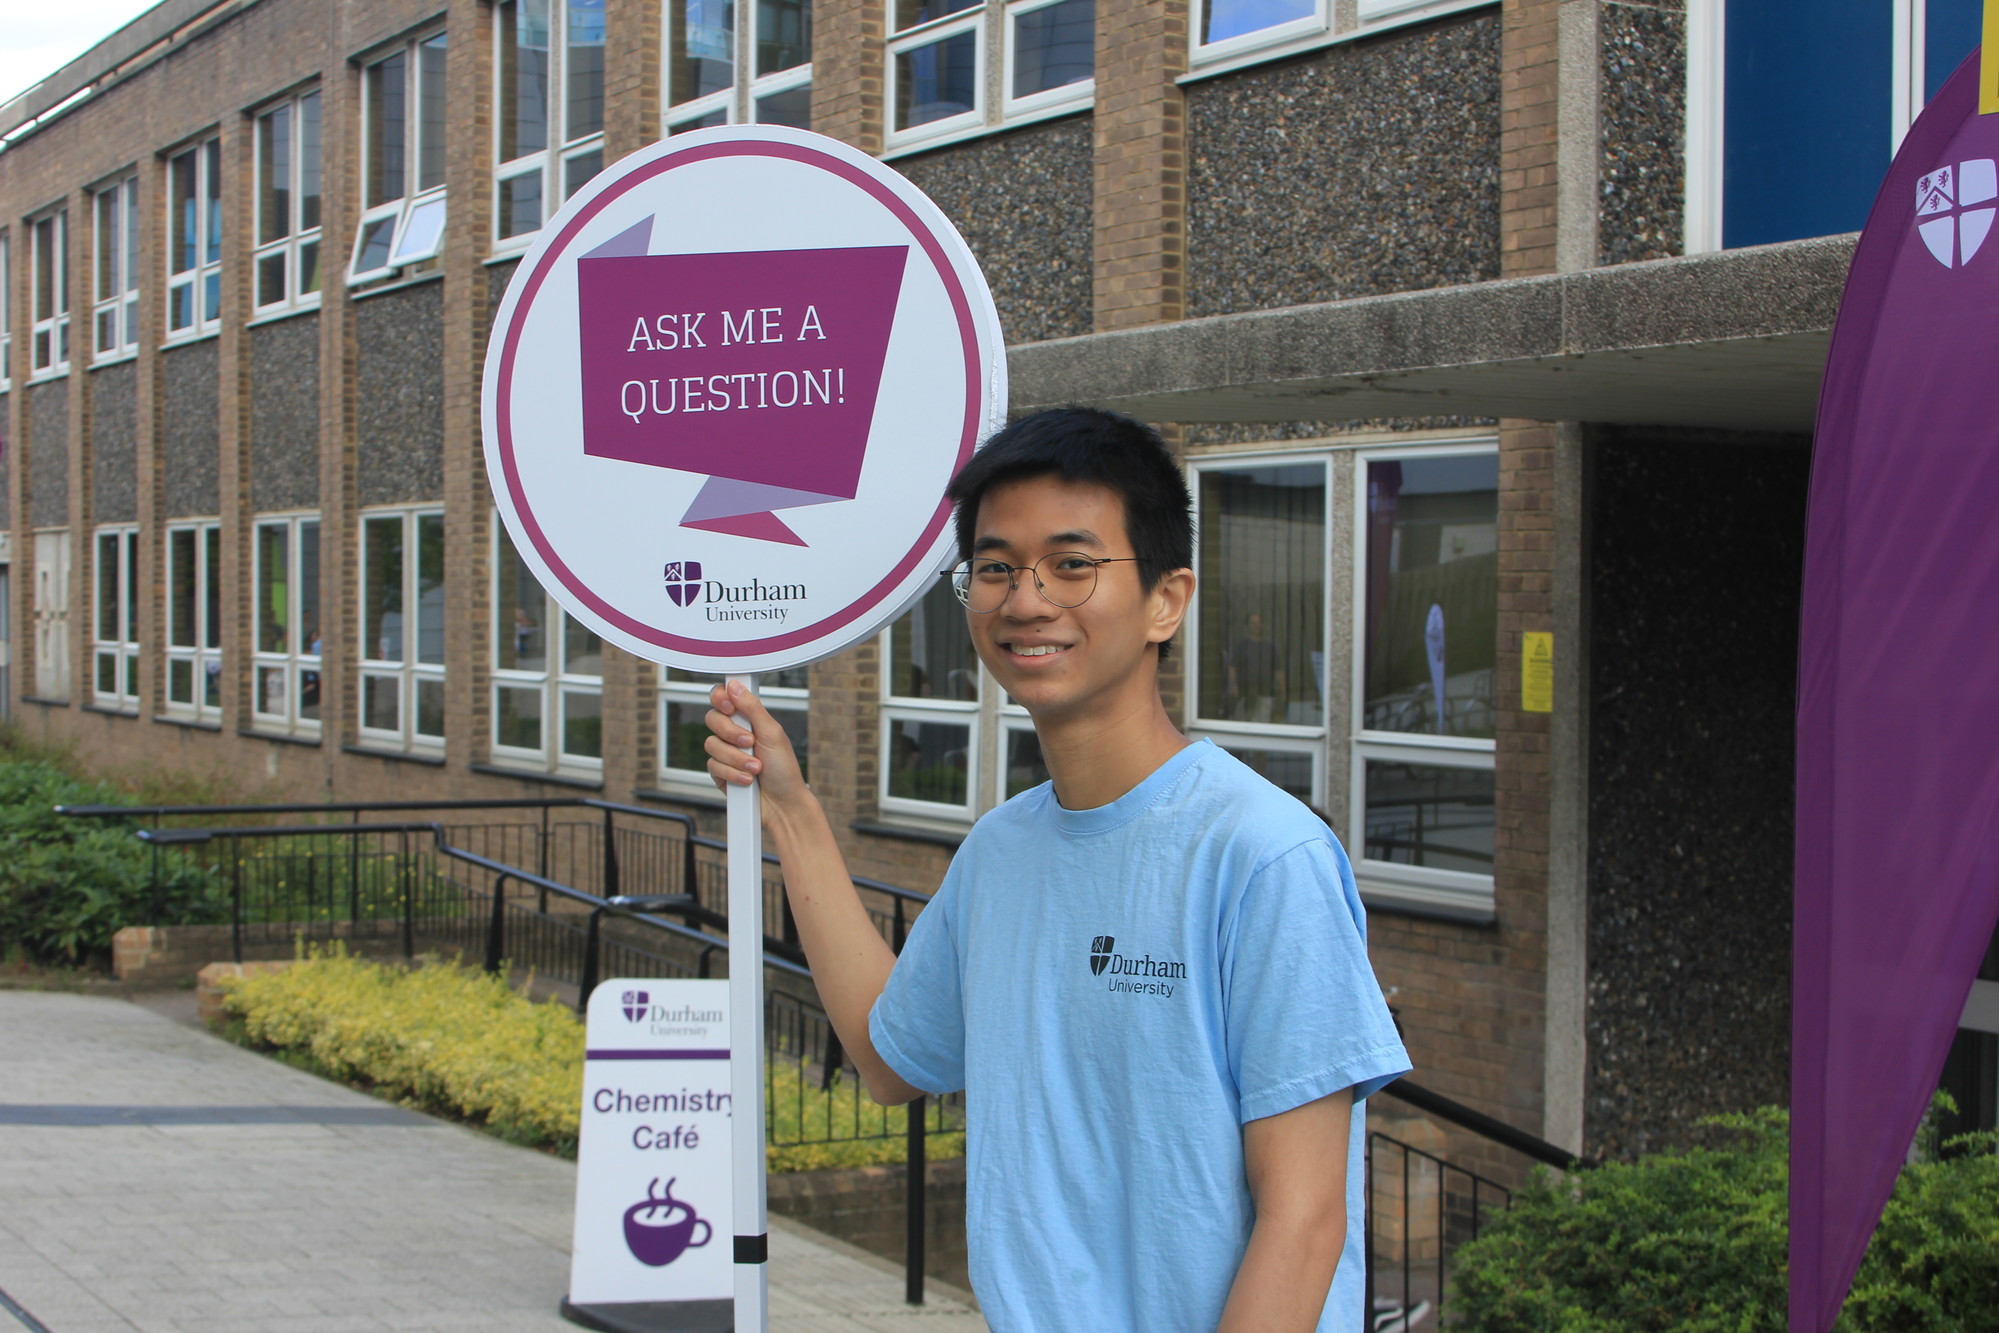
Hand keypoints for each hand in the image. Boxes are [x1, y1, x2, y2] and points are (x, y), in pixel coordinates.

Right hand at [704, 680, 808, 809]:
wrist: (782, 803)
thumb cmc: (784, 769)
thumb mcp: (772, 733)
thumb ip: (752, 708)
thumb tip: (735, 685)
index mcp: (749, 719)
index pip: (724, 698)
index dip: (721, 698)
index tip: (729, 706)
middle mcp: (734, 733)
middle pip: (712, 718)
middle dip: (731, 733)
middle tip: (750, 742)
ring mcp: (725, 752)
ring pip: (711, 744)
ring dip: (736, 758)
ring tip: (756, 767)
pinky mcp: (719, 771)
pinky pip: (713, 765)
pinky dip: (732, 773)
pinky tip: (747, 779)